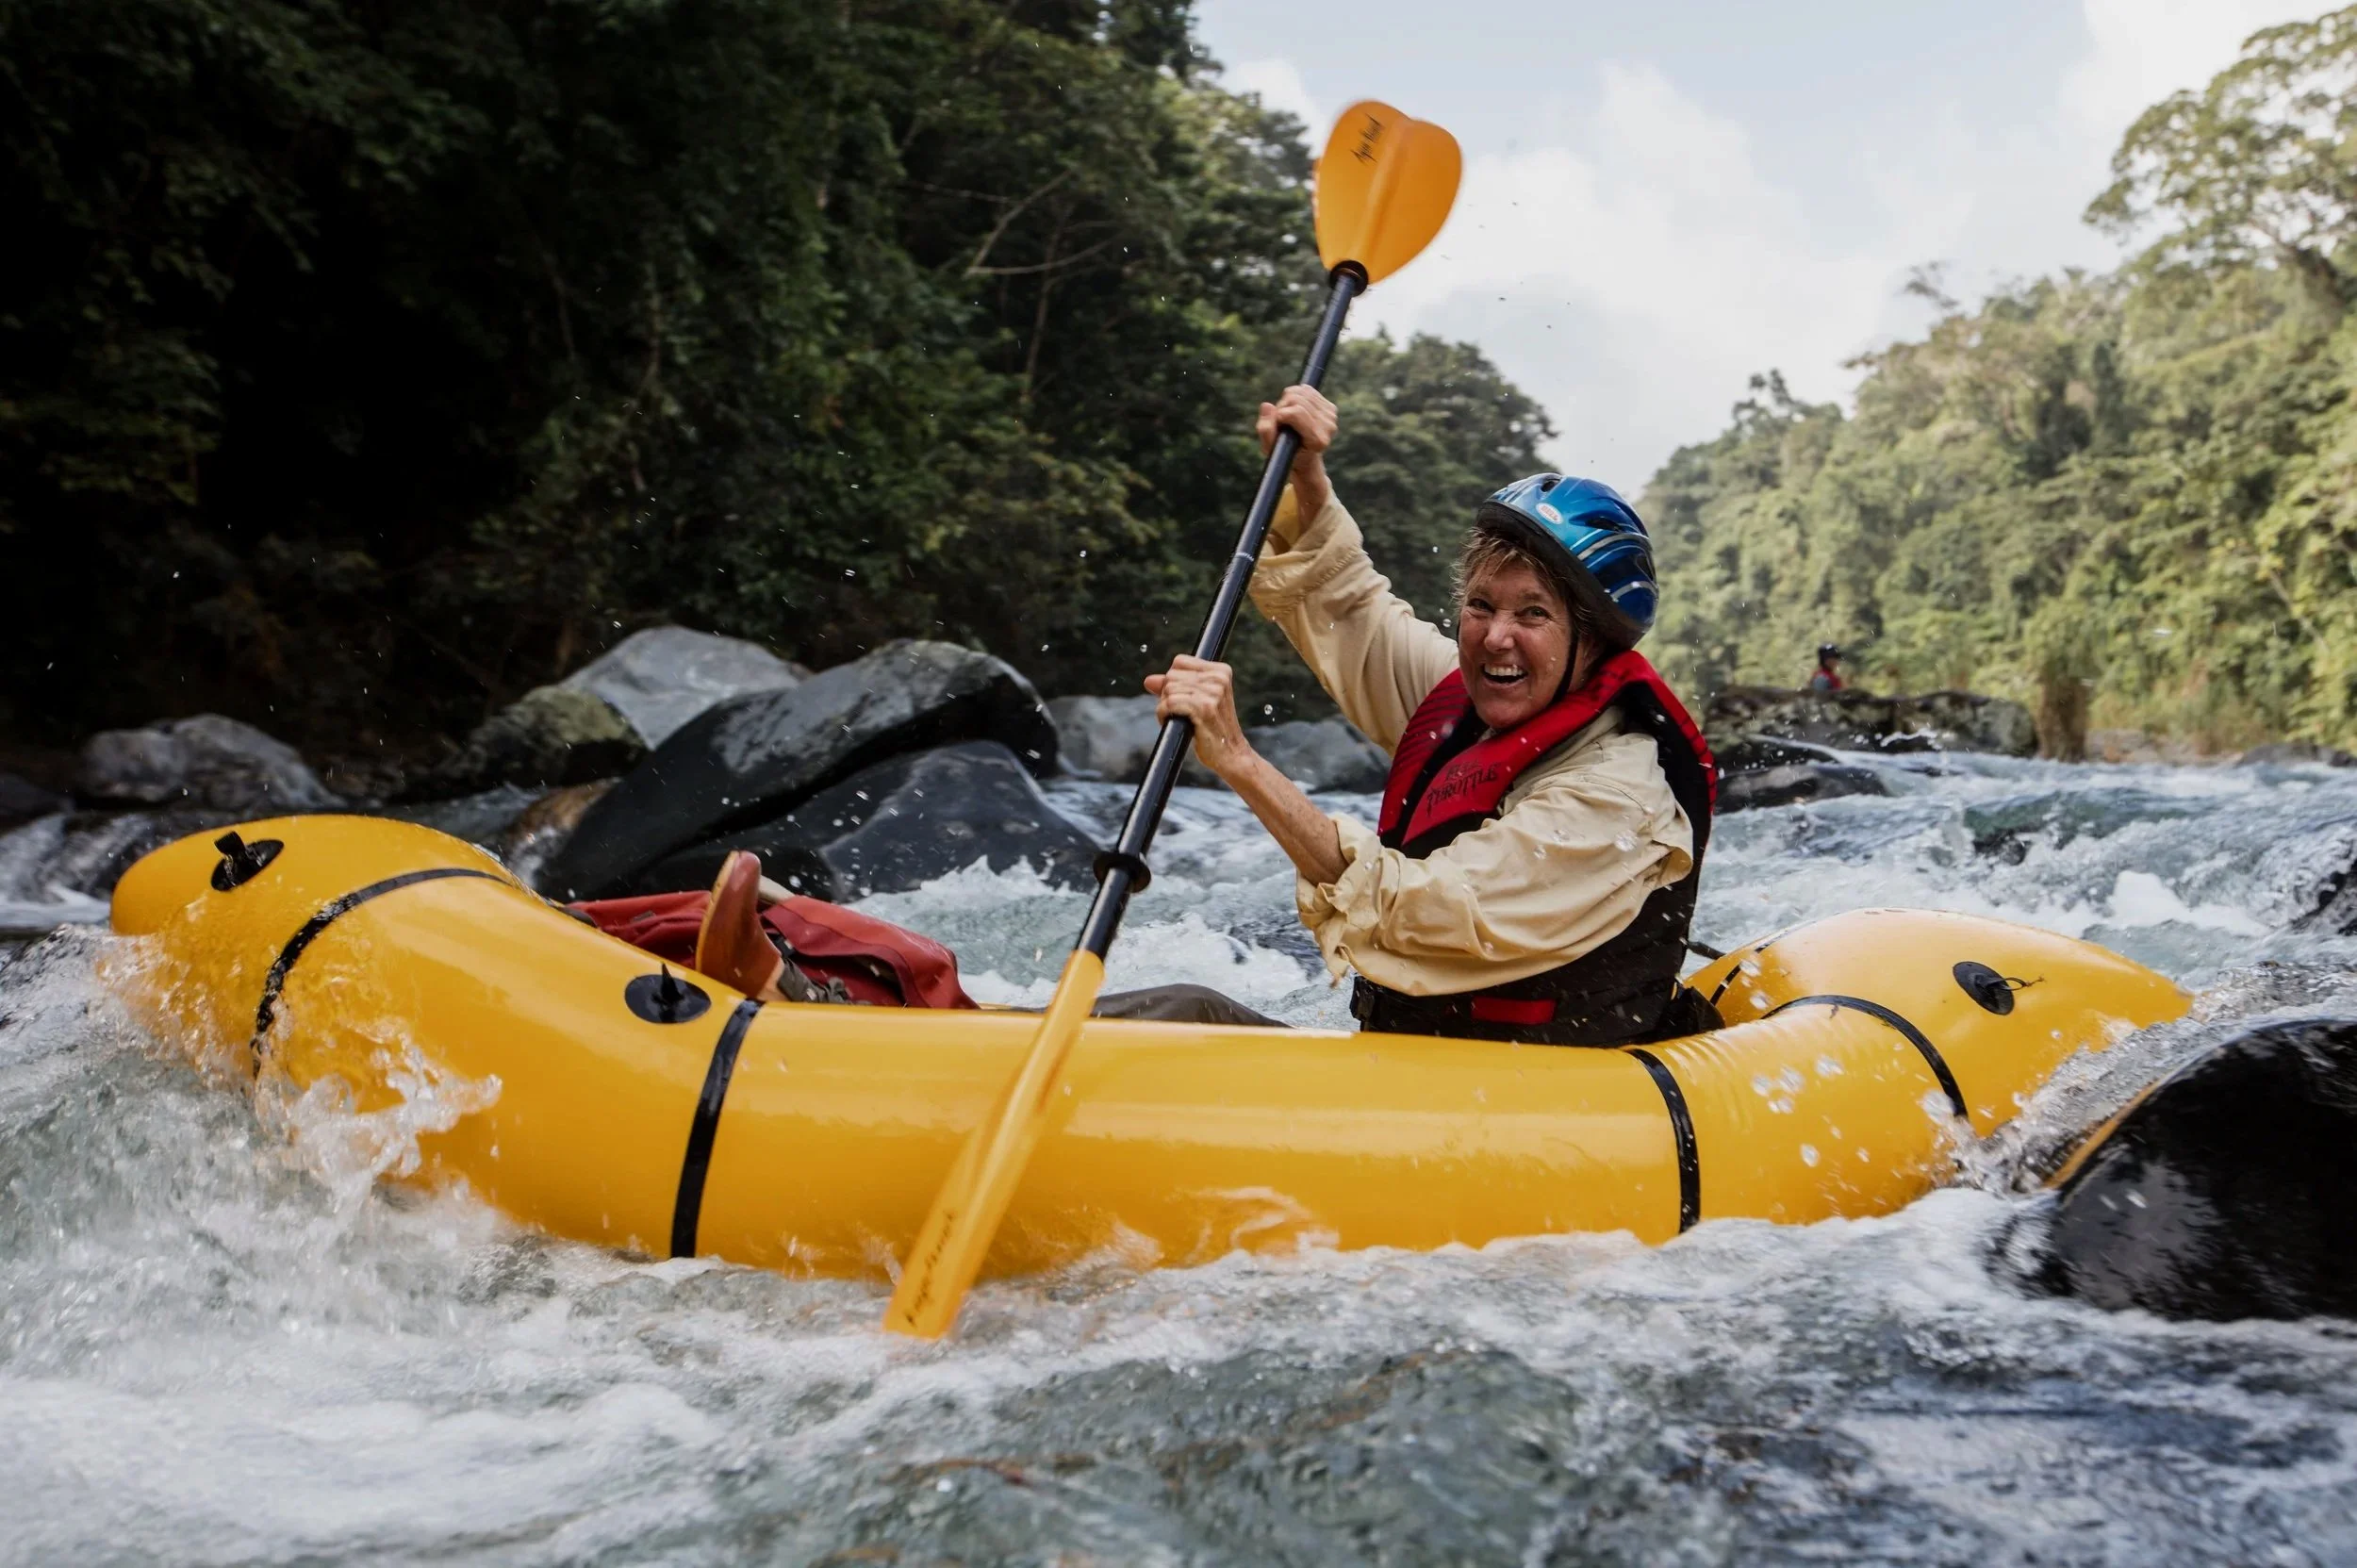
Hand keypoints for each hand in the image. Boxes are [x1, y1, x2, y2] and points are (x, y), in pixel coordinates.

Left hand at [1144, 655, 1255, 779]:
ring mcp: (1212, 693)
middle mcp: (1218, 678)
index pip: (1179, 661)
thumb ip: (1174, 686)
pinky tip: (1175, 724)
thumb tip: (1149, 680)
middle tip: (1182, 712)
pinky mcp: (1203, 708)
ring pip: (1168, 689)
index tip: (1183, 697)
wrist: (1231, 753)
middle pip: (1172, 675)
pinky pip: (1169, 703)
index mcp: (1221, 671)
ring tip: (1180, 719)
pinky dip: (1164, 715)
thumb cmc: (1213, 728)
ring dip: (1166, 707)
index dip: (1173, 680)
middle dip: (1168, 695)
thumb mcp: (1198, 701)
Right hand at [1255, 384, 1336, 515]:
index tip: (1277, 426)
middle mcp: (1329, 428)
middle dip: (1282, 406)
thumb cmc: (1285, 458)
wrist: (1303, 457)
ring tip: (1286, 417)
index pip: (1296, 412)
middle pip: (1297, 398)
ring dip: (1288, 400)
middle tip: (1281, 422)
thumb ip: (1266, 430)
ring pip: (1301, 391)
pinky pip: (1307, 389)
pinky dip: (1296, 395)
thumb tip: (1267, 406)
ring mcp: (1332, 418)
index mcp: (1318, 440)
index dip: (1281, 414)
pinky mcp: (1331, 408)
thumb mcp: (1270, 450)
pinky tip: (1295, 409)